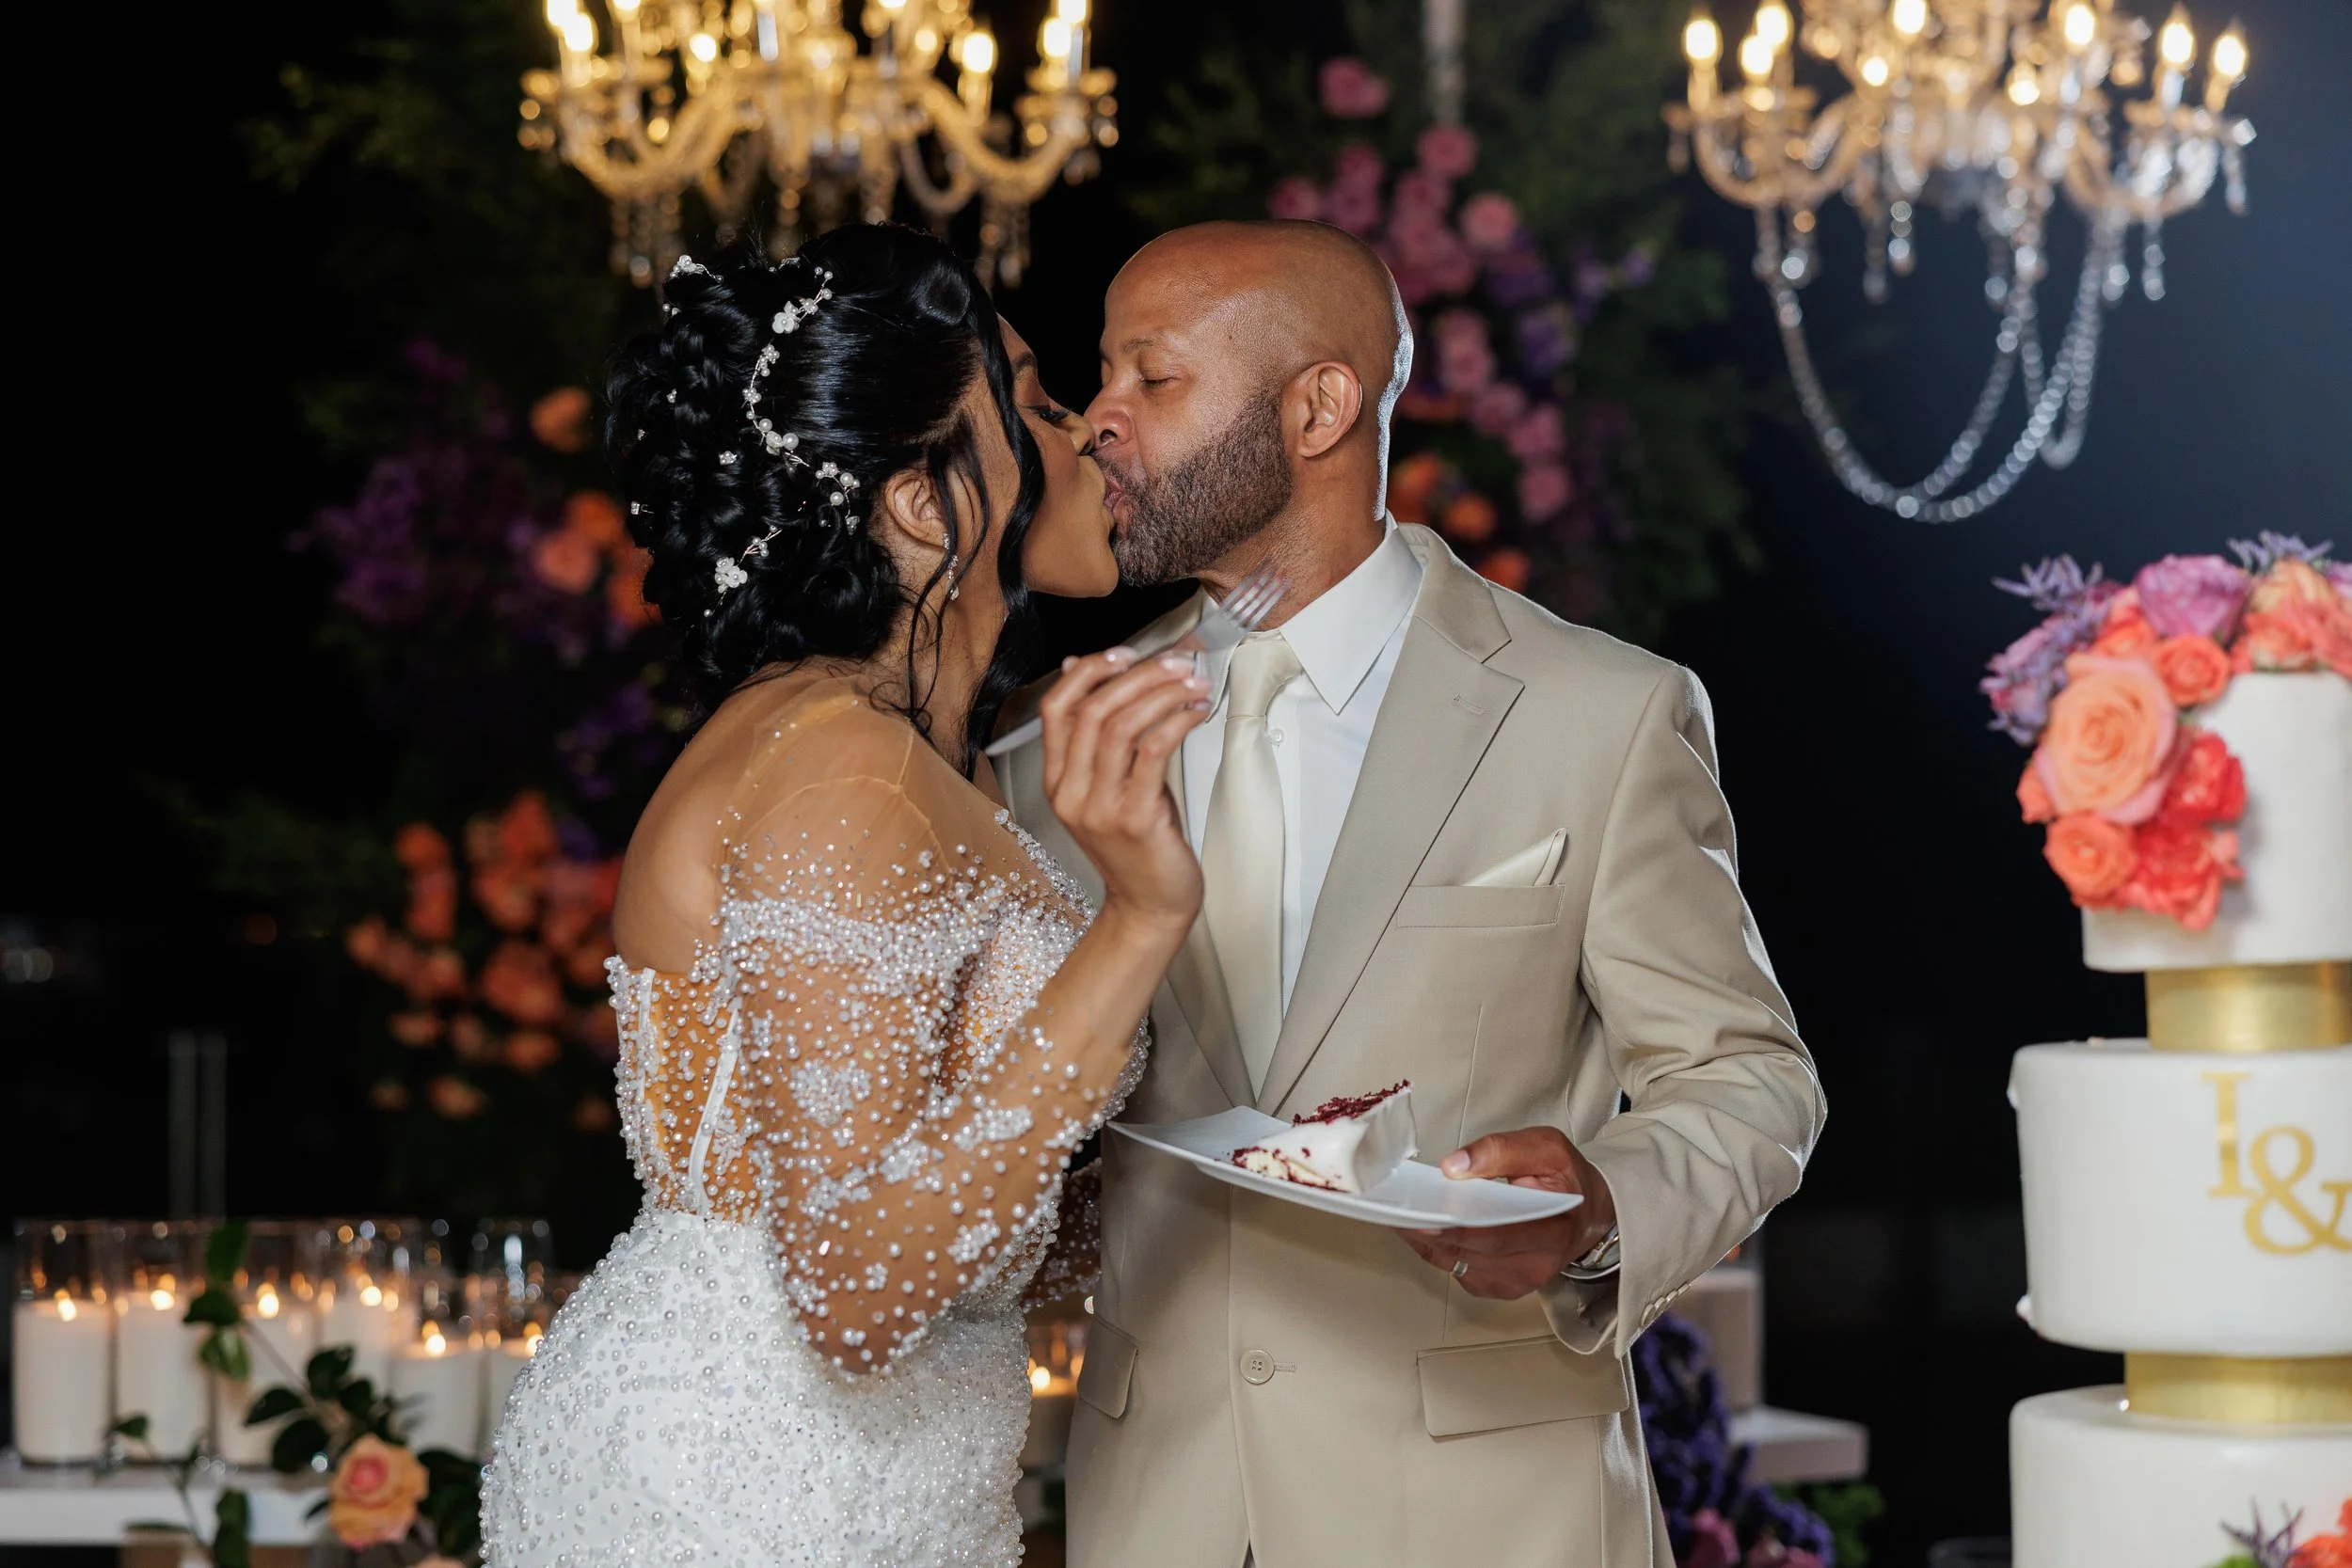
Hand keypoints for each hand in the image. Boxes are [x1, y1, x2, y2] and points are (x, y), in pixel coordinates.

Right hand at [1038, 645, 1209, 933]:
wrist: (1149, 905)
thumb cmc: (1137, 844)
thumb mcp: (1108, 786)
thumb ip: (1098, 737)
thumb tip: (1083, 670)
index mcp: (1057, 781)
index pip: (1055, 708)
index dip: (1089, 672)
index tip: (1126, 653)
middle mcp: (1070, 793)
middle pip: (1092, 710)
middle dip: (1138, 675)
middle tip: (1176, 661)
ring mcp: (1099, 807)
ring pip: (1121, 726)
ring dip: (1162, 693)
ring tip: (1193, 682)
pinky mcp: (1135, 818)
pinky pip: (1153, 752)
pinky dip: (1177, 721)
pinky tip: (1196, 712)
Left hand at [1395, 1126, 1617, 1300]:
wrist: (1585, 1215)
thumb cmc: (1565, 1179)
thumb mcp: (1547, 1148)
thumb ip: (1503, 1150)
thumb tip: (1455, 1165)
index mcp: (1553, 1231)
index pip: (1499, 1234)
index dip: (1459, 1227)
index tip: (1424, 1214)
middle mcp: (1533, 1266)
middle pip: (1470, 1252)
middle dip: (1429, 1230)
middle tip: (1395, 1208)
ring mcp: (1513, 1282)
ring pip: (1455, 1262)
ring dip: (1423, 1238)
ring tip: (1397, 1210)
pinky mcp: (1494, 1287)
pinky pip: (1453, 1267)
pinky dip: (1431, 1246)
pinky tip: (1416, 1223)